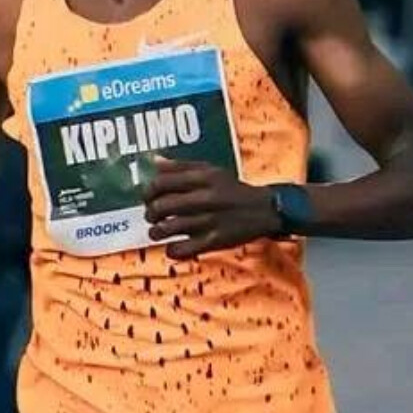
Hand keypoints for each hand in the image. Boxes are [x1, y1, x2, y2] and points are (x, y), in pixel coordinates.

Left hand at [143, 159, 280, 258]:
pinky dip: (171, 250)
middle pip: (160, 207)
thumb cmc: (232, 189)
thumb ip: (182, 166)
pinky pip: (180, 250)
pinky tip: (174, 245)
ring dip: (156, 232)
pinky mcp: (213, 242)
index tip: (148, 198)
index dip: (148, 192)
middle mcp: (205, 198)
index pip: (160, 183)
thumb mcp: (211, 171)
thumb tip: (154, 162)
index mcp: (203, 178)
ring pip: (167, 229)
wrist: (264, 210)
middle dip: (150, 214)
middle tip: (153, 216)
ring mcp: (208, 221)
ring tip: (159, 232)